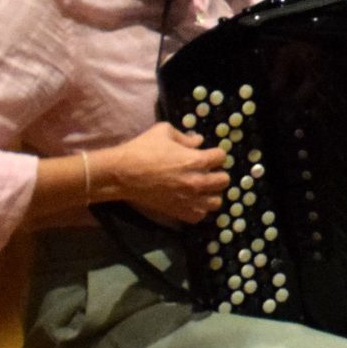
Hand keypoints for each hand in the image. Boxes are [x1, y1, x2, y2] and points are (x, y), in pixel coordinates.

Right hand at [96, 122, 228, 224]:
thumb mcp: (164, 132)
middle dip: (217, 173)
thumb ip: (185, 136)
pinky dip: (198, 209)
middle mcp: (197, 181)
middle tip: (206, 171)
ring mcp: (189, 199)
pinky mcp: (178, 212)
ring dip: (211, 194)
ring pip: (216, 202)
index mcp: (196, 160)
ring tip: (201, 189)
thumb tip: (198, 141)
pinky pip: (199, 216)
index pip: (222, 157)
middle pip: (224, 180)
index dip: (215, 153)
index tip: (207, 154)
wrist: (122, 174)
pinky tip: (191, 201)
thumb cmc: (142, 150)